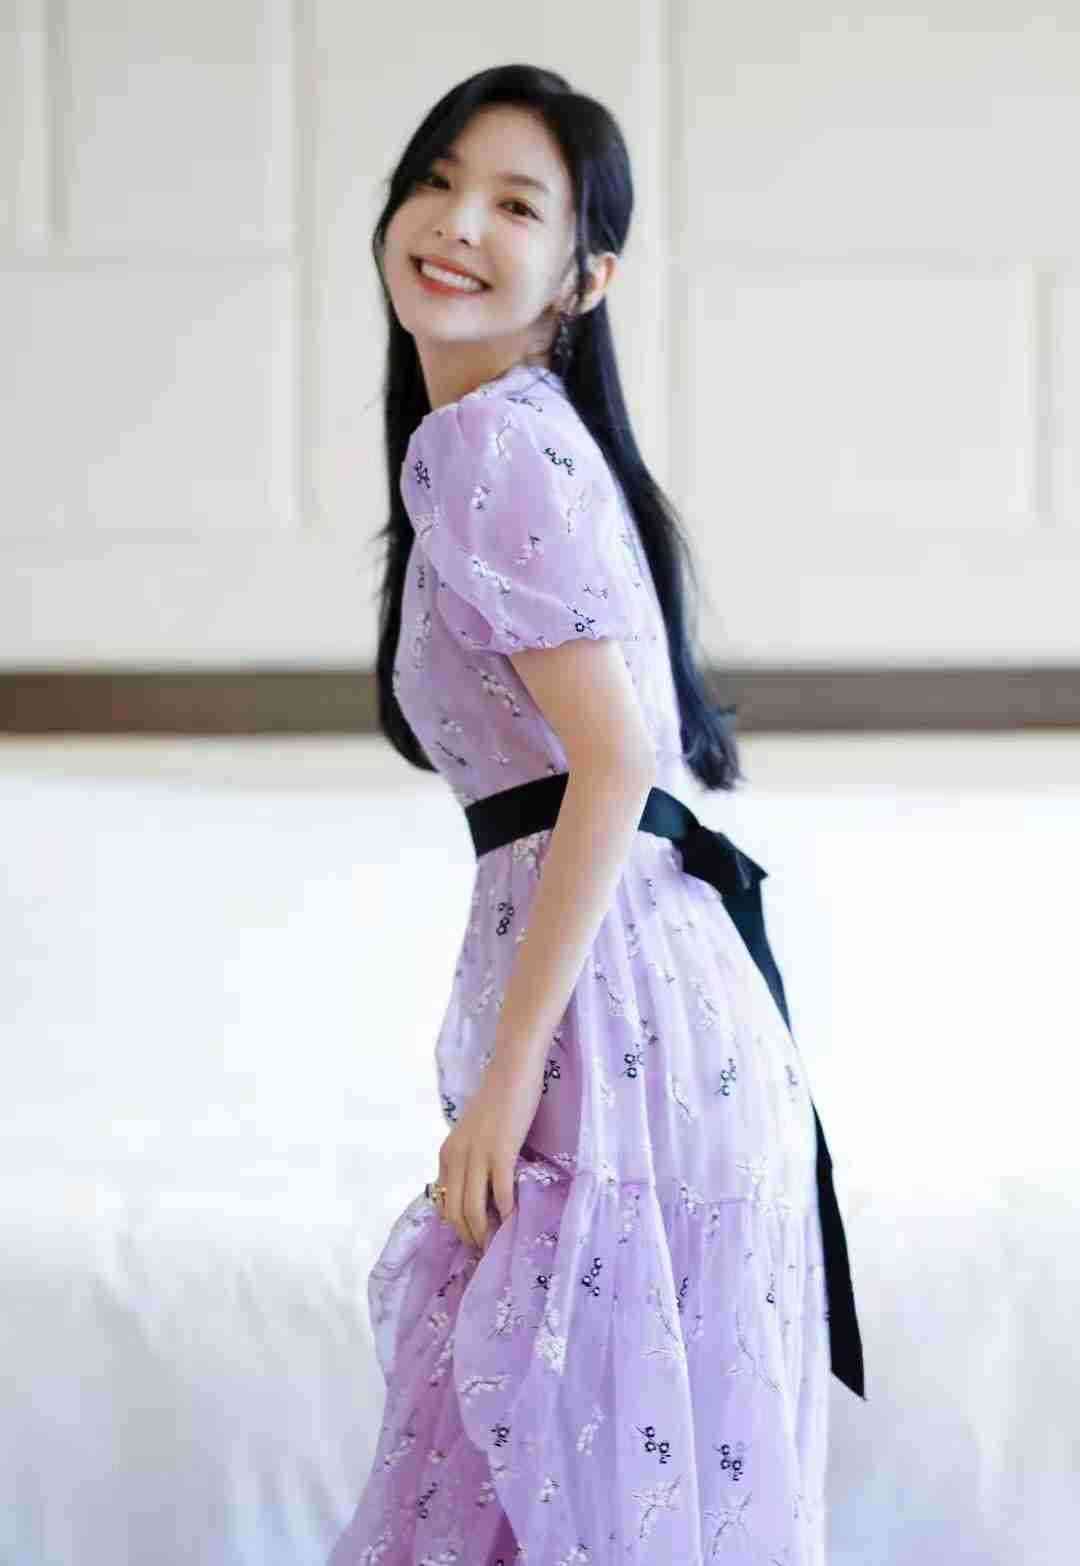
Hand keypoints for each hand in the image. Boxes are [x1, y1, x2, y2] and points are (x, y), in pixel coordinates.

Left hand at [435, 1052, 543, 1253]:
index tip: (474, 1240)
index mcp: (446, 1154)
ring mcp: (477, 1155)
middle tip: (487, 1250)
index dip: (457, 1227)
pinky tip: (513, 1221)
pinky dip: (505, 1213)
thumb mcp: (473, 1134)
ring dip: (484, 1233)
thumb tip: (480, 1193)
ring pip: (472, 1209)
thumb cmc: (498, 1100)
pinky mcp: (501, 1151)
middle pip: (454, 1213)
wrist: (512, 1069)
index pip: (443, 1204)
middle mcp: (455, 1157)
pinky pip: (500, 1193)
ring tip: (498, 1244)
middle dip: (469, 1237)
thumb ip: (470, 1160)